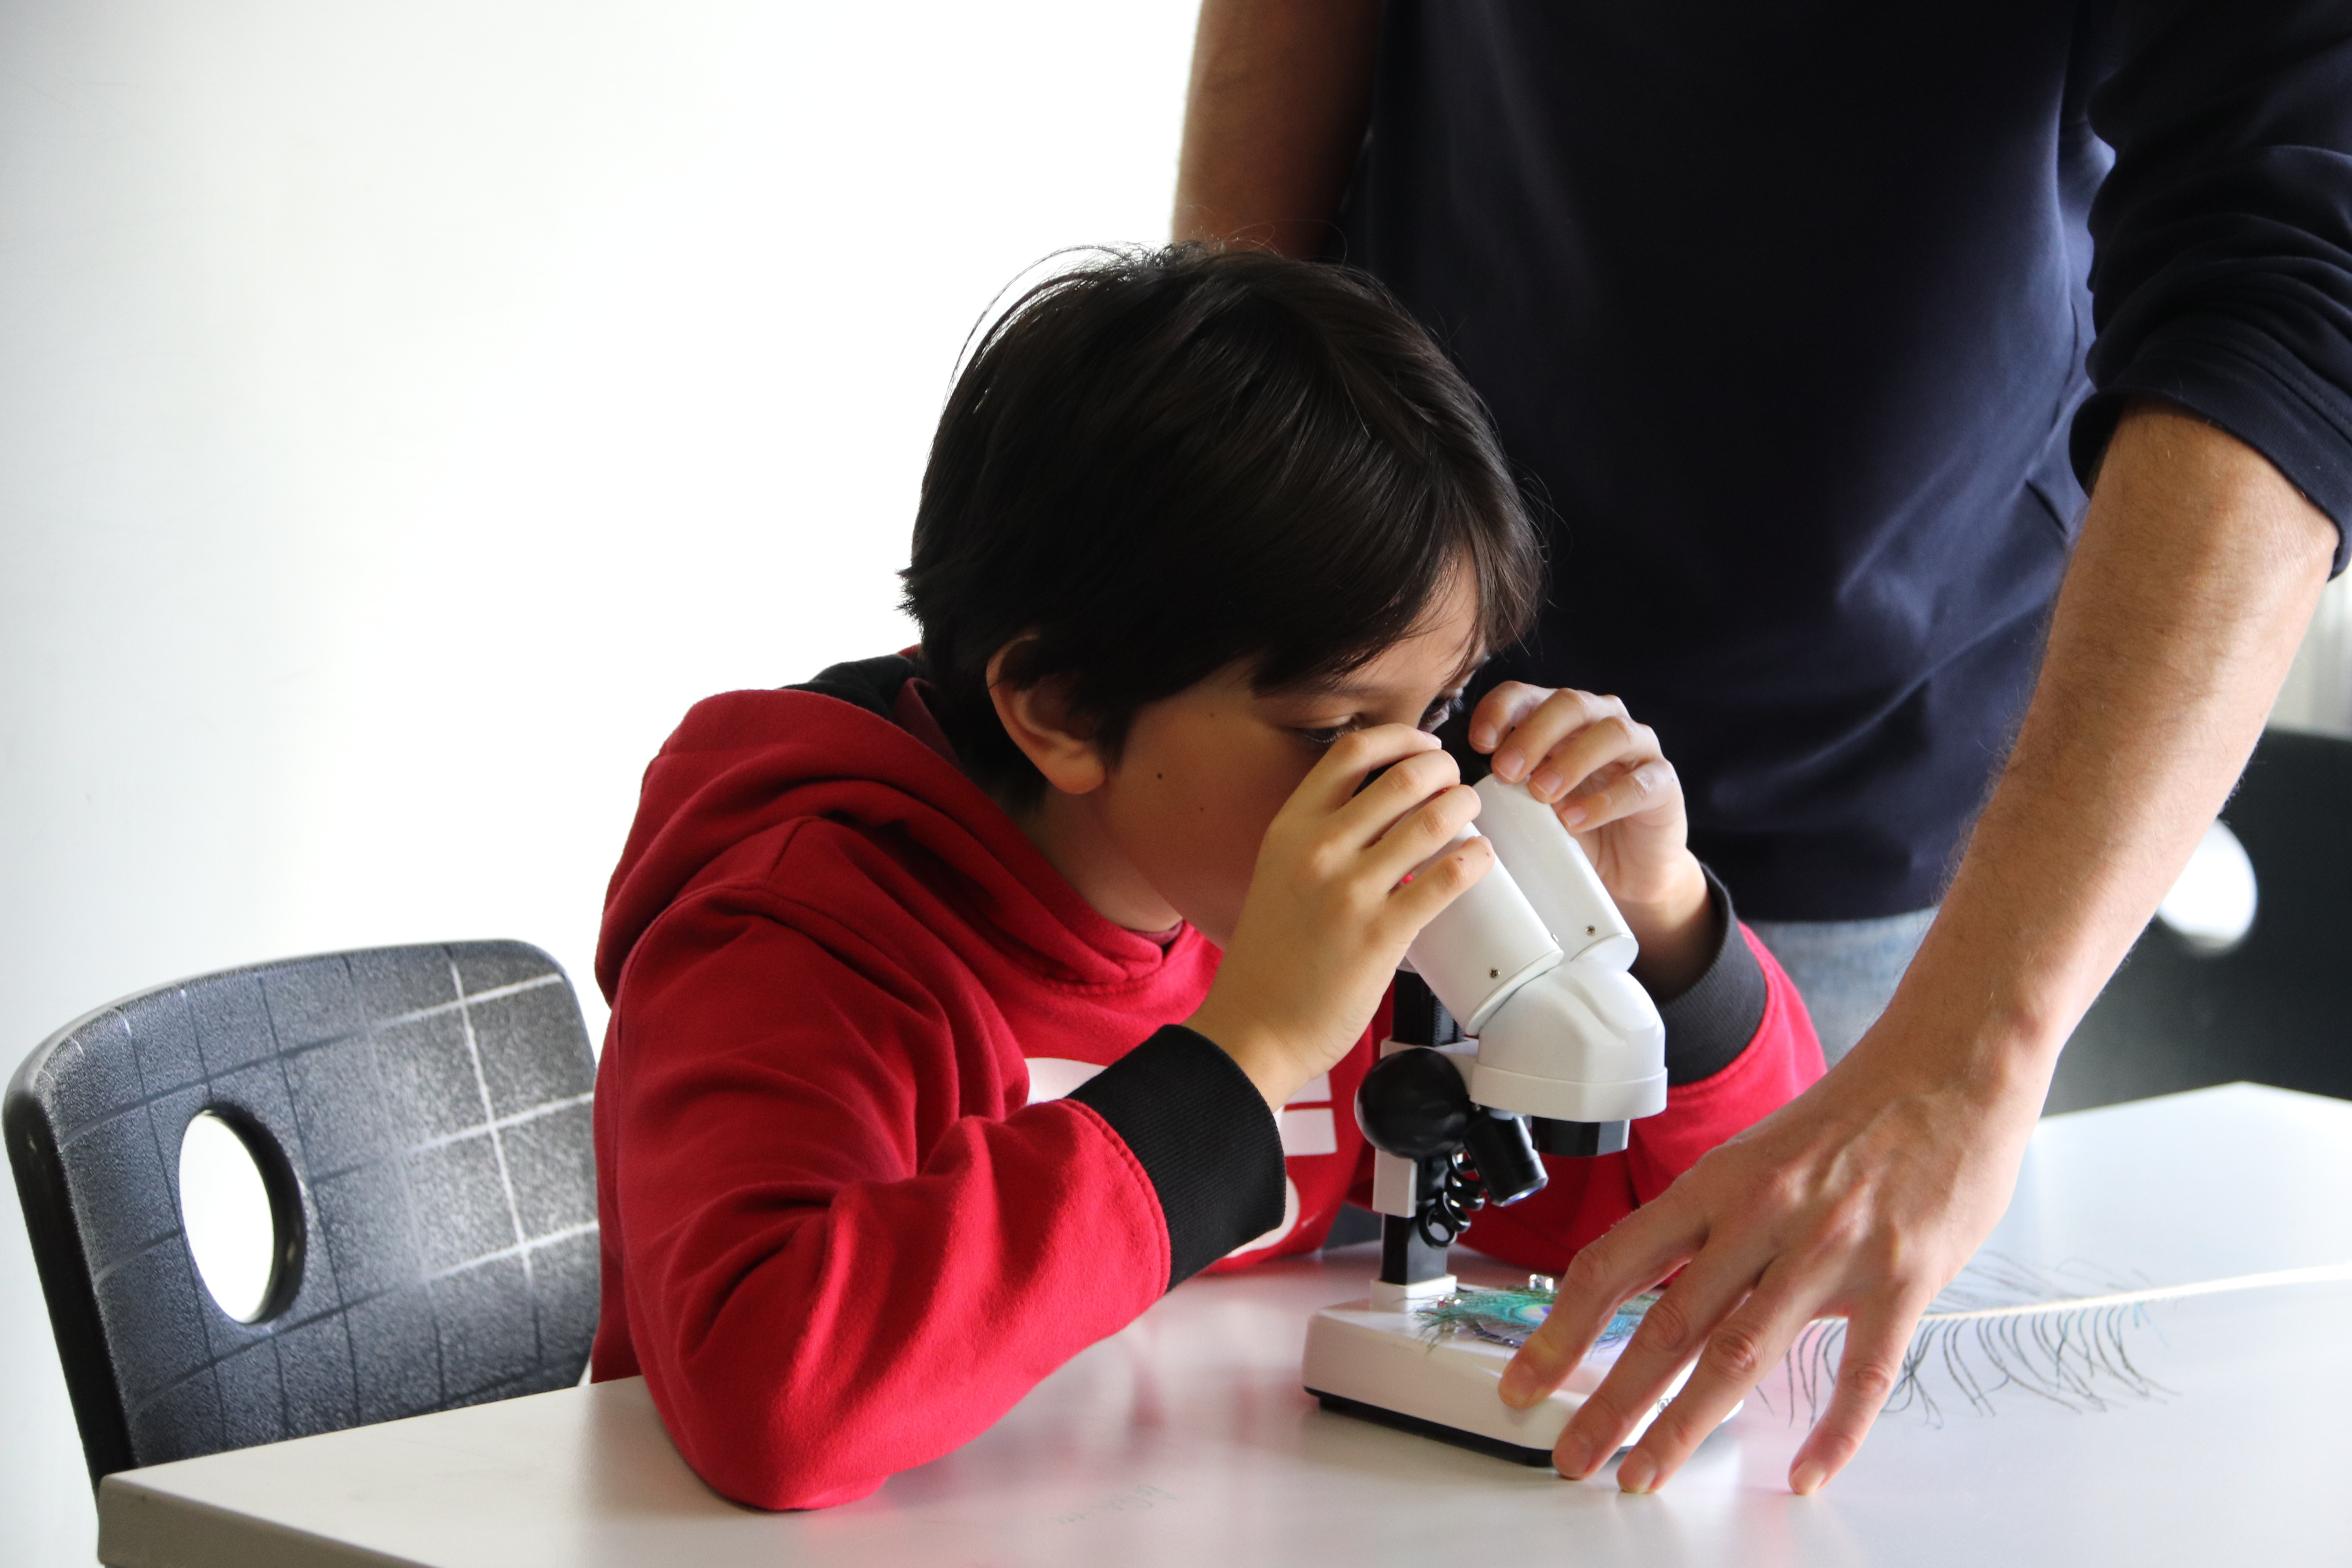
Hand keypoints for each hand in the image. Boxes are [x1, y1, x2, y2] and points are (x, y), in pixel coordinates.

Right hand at [1188, 725, 1492, 1108]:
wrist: (1254, 1028)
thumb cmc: (1270, 959)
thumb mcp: (1278, 876)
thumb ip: (1319, 839)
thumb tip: (1382, 813)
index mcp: (1289, 829)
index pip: (1351, 753)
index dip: (1400, 739)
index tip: (1426, 747)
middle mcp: (1318, 850)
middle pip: (1402, 777)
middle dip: (1444, 772)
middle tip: (1457, 786)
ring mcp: (1351, 890)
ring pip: (1433, 821)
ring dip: (1465, 809)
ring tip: (1472, 819)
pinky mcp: (1382, 933)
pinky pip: (1447, 878)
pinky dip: (1474, 859)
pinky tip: (1479, 859)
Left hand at [1467, 683, 1709, 990]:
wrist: (1623, 872)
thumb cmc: (1565, 831)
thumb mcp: (1523, 807)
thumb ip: (1497, 787)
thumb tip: (1443, 790)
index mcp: (1558, 718)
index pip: (1524, 694)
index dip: (1498, 711)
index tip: (1476, 744)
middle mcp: (1600, 720)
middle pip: (1568, 702)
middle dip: (1532, 733)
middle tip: (1505, 771)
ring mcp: (1638, 749)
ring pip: (1610, 732)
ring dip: (1571, 760)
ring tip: (1541, 794)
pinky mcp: (1663, 784)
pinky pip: (1640, 781)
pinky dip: (1605, 800)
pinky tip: (1574, 821)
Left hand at [1496, 1012, 2038, 1492]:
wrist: (1952, 1063)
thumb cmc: (1858, 1114)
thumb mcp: (1762, 1157)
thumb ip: (1724, 1229)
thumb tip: (1686, 1296)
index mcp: (1719, 1184)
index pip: (1615, 1265)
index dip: (1561, 1329)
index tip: (1526, 1378)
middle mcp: (1763, 1217)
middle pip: (1667, 1324)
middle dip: (1611, 1401)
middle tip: (1574, 1457)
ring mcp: (1832, 1249)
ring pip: (1742, 1354)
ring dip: (1686, 1424)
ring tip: (1647, 1473)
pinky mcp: (1903, 1276)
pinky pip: (1862, 1371)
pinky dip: (1832, 1431)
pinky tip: (1804, 1472)